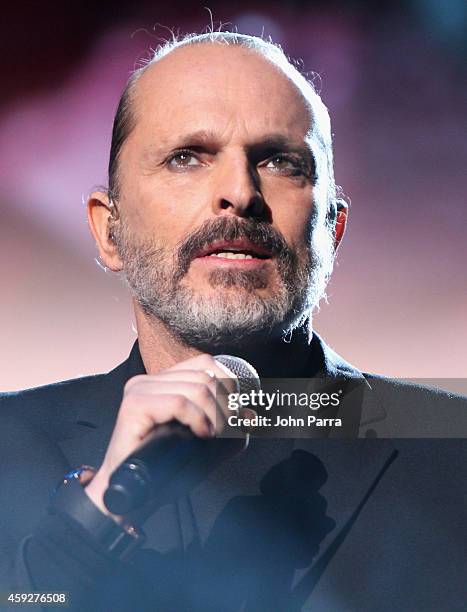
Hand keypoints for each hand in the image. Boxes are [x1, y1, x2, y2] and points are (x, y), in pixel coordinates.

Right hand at [85, 354, 237, 519]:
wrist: (129, 495)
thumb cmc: (163, 469)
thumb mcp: (202, 443)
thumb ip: (227, 429)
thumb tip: (251, 416)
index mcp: (162, 382)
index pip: (205, 363)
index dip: (228, 384)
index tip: (234, 414)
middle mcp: (148, 380)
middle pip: (205, 375)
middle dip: (225, 405)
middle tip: (225, 433)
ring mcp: (139, 390)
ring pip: (196, 387)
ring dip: (214, 415)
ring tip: (211, 436)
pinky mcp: (134, 405)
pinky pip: (179, 402)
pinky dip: (197, 419)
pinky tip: (200, 435)